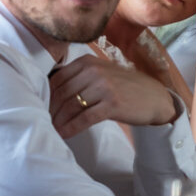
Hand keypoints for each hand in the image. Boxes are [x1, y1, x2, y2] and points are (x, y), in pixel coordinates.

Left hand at [49, 55, 177, 138]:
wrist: (154, 98)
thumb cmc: (124, 87)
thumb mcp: (101, 73)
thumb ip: (79, 77)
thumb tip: (51, 91)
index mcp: (87, 62)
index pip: (58, 79)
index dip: (46, 96)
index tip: (41, 108)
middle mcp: (94, 71)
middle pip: (62, 92)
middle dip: (51, 110)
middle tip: (43, 122)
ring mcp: (104, 87)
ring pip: (71, 105)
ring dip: (58, 120)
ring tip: (51, 130)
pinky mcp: (112, 104)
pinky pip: (84, 118)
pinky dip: (71, 128)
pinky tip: (64, 134)